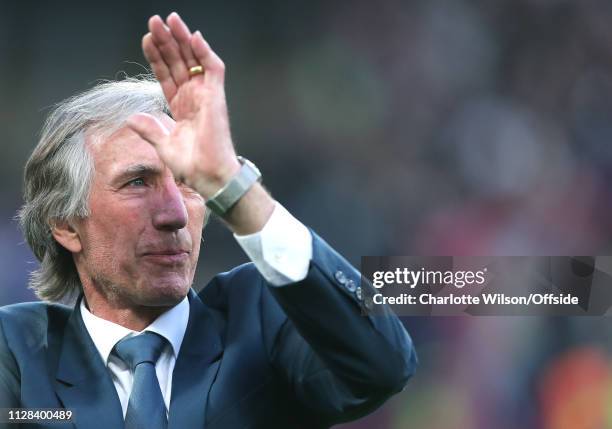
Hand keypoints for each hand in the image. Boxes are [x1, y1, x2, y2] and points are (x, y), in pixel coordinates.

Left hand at [127, 12, 240, 198]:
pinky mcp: (216, 96)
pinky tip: (192, 36)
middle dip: (166, 41)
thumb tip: (132, 118)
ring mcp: (206, 95)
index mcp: (181, 106)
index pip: (166, 74)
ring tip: (169, 20)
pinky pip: (213, 68)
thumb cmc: (192, 166)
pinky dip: (205, 51)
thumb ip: (149, 129)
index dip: (156, 57)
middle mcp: (194, 96)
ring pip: (194, 59)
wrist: (208, 175)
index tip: (146, 40)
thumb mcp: (163, 145)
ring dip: (182, 39)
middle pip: (178, 62)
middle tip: (154, 21)